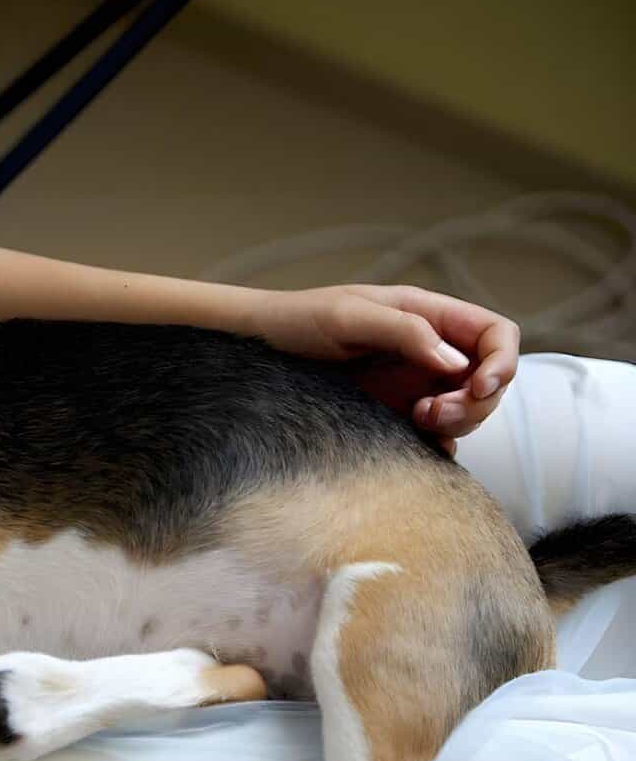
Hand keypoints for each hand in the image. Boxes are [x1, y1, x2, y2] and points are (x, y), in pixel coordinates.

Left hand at [248, 284, 519, 453]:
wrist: (258, 349)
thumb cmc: (299, 322)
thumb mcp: (348, 318)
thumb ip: (403, 331)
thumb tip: (454, 362)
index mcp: (429, 316)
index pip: (495, 335)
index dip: (503, 362)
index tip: (479, 387)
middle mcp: (430, 351)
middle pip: (489, 381)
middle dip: (475, 402)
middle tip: (432, 414)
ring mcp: (416, 386)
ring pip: (467, 412)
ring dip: (456, 424)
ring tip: (415, 421)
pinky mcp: (396, 416)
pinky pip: (437, 436)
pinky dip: (437, 444)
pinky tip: (412, 442)